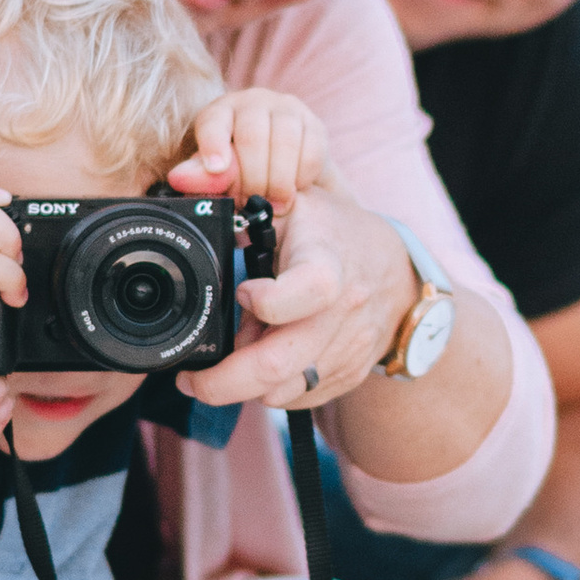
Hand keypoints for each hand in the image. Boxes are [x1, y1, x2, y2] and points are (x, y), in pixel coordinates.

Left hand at [169, 87, 330, 215]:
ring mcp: (286, 108)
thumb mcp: (217, 176)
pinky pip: (311, 151)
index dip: (214, 145)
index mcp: (220, 112)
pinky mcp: (314, 123)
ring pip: (285, 142)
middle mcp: (252, 101)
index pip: (214, 122)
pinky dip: (302, 177)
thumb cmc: (242, 171)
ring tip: (275, 205)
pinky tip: (294, 188)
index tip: (217, 170)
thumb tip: (179, 178)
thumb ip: (201, 177)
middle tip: (251, 203)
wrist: (286, 169)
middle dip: (251, 178)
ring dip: (279, 181)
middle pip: (252, 136)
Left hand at [178, 178, 410, 413]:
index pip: (305, 291)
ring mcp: (347, 351)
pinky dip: (272, 390)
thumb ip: (237, 192)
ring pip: (283, 391)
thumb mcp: (292, 200)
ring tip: (234, 357)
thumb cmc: (333, 232)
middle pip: (278, 365)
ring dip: (245, 385)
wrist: (397, 272)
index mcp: (328, 264)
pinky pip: (299, 400)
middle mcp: (342, 314)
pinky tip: (264, 362)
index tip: (242, 291)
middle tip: (191, 379)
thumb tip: (182, 180)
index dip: (265, 301)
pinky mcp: (348, 376)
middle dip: (222, 382)